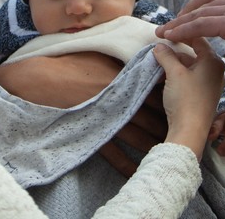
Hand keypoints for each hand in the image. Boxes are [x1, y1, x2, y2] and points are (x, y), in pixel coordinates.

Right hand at [0, 51, 167, 177]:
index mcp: (120, 77)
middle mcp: (118, 98)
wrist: (41, 80)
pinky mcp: (94, 133)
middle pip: (151, 115)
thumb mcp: (96, 54)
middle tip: (183, 130)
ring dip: (155, 144)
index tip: (182, 103)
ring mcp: (107, 118)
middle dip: (168, 123)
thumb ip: (118, 59)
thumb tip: (136, 58)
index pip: (152, 90)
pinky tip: (139, 170)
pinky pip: (115, 153)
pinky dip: (128, 164)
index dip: (169, 98)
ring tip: (169, 151)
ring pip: (139, 136)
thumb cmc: (67, 63)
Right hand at [153, 38, 224, 159]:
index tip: (161, 32)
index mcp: (214, 61)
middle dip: (175, 48)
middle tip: (158, 45)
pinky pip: (192, 75)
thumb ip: (166, 55)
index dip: (178, 32)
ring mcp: (212, 82)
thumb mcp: (174, 72)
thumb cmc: (185, 98)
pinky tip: (166, 74)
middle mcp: (217, 70)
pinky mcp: (205, 93)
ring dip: (175, 61)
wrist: (190, 131)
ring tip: (159, 61)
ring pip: (191, 63)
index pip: (197, 37)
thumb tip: (160, 46)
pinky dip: (179, 72)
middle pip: (194, 50)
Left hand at [155, 0, 224, 58]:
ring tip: (164, 34)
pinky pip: (201, 25)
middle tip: (167, 26)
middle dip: (182, 16)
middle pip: (201, 5)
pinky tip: (173, 37)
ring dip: (178, 24)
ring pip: (198, 15)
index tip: (185, 14)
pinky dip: (184, 30)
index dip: (196, 5)